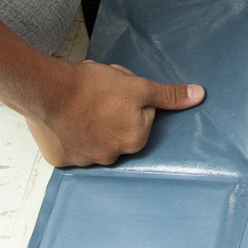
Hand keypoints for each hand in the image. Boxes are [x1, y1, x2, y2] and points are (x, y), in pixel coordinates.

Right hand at [23, 59, 205, 167]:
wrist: (49, 91)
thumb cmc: (93, 87)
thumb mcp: (139, 86)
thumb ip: (169, 95)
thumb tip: (198, 96)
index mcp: (135, 140)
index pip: (141, 116)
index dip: (130, 99)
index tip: (117, 90)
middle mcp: (112, 156)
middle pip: (118, 129)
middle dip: (112, 113)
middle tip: (97, 94)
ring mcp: (85, 161)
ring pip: (94, 139)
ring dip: (91, 124)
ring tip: (79, 104)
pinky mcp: (61, 160)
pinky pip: (70, 147)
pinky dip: (69, 134)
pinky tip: (65, 118)